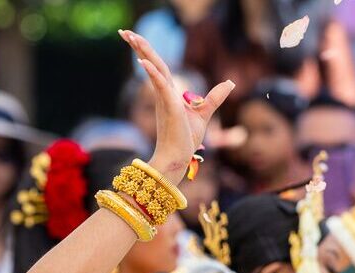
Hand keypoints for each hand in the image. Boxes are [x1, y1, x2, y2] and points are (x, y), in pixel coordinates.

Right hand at [122, 30, 233, 179]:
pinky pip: (160, 86)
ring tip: (129, 36)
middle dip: (140, 45)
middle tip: (124, 31)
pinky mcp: (169, 108)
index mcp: (168, 93)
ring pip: (154, 69)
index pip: (159, 66)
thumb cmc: (185, 140)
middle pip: (153, 62)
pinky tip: (143, 62)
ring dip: (143, 51)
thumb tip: (230, 82)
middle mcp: (163, 93)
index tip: (134, 38)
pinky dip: (153, 74)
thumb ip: (214, 97)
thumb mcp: (204, 112)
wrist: (177, 160)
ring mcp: (164, 100)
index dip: (148, 52)